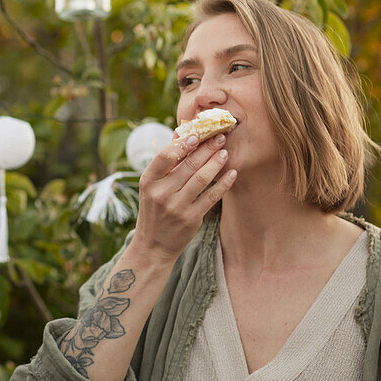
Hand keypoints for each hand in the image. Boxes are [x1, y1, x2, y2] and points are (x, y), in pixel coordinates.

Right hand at [129, 132, 235, 263]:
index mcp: (148, 181)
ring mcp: (176, 207)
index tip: (197, 136)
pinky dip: (224, 183)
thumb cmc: (154, 210)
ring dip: (216, 163)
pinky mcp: (191, 218)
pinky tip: (232, 173)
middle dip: (207, 149)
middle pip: (188, 165)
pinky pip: (211, 197)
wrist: (153, 246)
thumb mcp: (151, 187)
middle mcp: (161, 193)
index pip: (165, 156)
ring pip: (202, 179)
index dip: (183, 144)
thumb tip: (181, 135)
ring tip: (225, 152)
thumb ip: (166, 163)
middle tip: (220, 137)